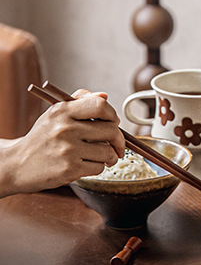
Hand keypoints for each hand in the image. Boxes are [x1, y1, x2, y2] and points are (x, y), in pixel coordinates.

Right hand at [0, 91, 124, 196]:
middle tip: (116, 145)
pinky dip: (97, 167)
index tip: (114, 123)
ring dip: (109, 157)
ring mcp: (68, 150)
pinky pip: (99, 167)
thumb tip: (105, 95)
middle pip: (111, 131)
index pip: (100, 105)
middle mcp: (65, 129)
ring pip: (108, 152)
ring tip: (100, 157)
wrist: (17, 164)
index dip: (112, 114)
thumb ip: (80, 101)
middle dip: (118, 141)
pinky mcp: (70, 169)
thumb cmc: (41, 139)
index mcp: (62, 111)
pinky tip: (86, 165)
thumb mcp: (55, 114)